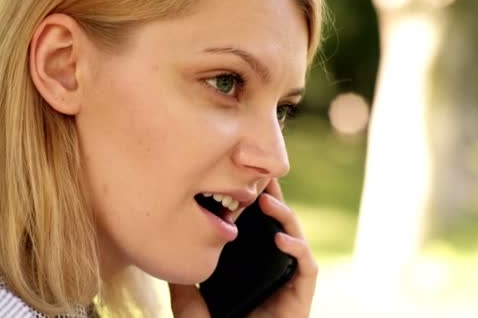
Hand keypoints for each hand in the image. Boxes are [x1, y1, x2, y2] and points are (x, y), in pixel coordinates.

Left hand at [169, 179, 317, 317]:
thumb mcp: (189, 301)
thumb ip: (182, 275)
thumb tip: (171, 247)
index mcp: (247, 265)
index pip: (253, 226)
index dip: (251, 201)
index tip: (240, 177)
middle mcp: (268, 267)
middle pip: (276, 225)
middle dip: (272, 198)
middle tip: (262, 176)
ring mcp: (286, 280)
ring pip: (295, 238)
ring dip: (285, 217)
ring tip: (268, 201)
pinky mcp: (301, 295)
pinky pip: (307, 267)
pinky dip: (298, 249)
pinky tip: (280, 239)